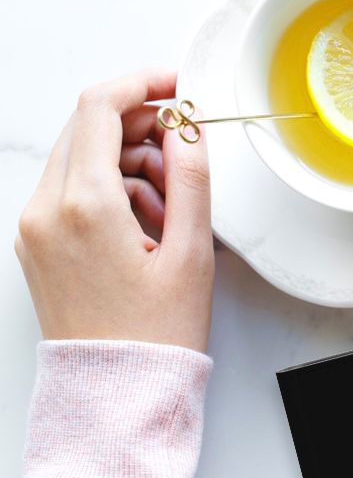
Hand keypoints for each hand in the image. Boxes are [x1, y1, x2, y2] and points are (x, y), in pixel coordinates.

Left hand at [15, 69, 213, 352]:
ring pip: (81, 159)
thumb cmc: (156, 335)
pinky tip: (147, 225)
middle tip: (184, 154)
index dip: (142, 84)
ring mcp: (35, 227)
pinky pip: (72, 191)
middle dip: (141, 128)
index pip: (100, 108)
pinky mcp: (37, 244)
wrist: (117, 392)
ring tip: (173, 209)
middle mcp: (47, 210)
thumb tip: (188, 128)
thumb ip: (192, 179)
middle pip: (88, 129)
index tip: (176, 86)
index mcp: (85, 206)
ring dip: (129, 163)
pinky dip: (110, 190)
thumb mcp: (192, 253)